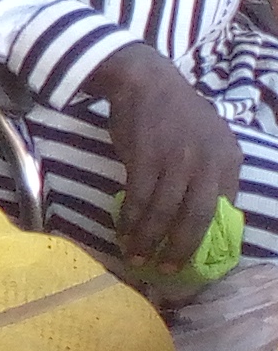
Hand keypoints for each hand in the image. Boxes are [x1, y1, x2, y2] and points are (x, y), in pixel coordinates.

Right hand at [99, 42, 242, 265]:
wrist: (146, 82)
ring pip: (163, 212)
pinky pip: (138, 198)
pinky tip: (122, 231)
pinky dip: (129, 219)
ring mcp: (176, 159)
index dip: (205, 238)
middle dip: (178, 248)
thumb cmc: (176, 115)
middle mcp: (207, 161)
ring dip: (147, 238)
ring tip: (136, 257)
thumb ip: (211, 173)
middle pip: (195, 217)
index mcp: (228, 159)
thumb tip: (205, 215)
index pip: (221, 209)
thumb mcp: (209, 141)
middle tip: (164, 269)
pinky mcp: (146, 156)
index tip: (190, 258)